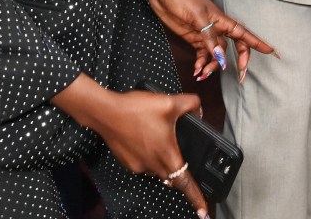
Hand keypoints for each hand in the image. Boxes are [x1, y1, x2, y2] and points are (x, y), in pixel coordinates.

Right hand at [52, 74, 210, 216]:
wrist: (106, 113)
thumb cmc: (136, 110)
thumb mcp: (169, 102)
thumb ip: (190, 104)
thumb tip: (198, 110)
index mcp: (167, 156)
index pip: (186, 183)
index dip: (197, 198)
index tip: (203, 212)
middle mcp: (153, 166)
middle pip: (172, 177)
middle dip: (180, 171)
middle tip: (182, 158)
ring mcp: (140, 167)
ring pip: (158, 170)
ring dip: (162, 160)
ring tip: (160, 138)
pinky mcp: (128, 163)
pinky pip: (145, 164)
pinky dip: (149, 155)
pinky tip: (145, 137)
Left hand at [145, 0, 276, 82]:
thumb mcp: (197, 17)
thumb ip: (209, 38)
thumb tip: (221, 58)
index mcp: (222, 20)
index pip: (244, 34)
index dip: (258, 43)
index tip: (272, 52)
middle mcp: (217, 28)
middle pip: (234, 47)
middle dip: (239, 62)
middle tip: (241, 77)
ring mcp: (205, 34)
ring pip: (217, 55)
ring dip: (213, 66)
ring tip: (203, 74)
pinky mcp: (194, 38)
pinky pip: (203, 55)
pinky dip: (201, 64)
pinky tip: (197, 70)